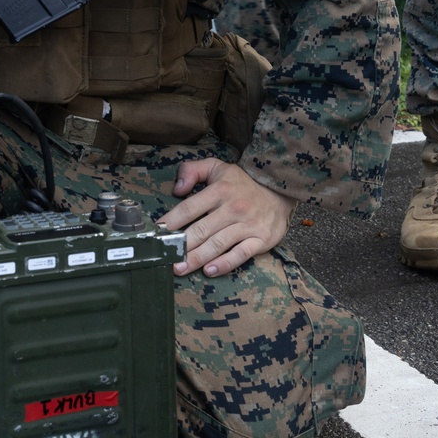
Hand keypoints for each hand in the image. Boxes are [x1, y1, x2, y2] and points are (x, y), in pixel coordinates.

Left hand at [160, 157, 294, 277]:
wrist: (280, 191)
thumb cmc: (242, 183)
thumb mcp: (218, 167)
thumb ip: (193, 170)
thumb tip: (176, 189)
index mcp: (219, 190)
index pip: (189, 207)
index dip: (172, 221)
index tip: (157, 233)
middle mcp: (232, 208)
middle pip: (201, 230)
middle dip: (181, 245)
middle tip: (165, 257)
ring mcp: (247, 225)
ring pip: (217, 244)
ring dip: (197, 258)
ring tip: (180, 268)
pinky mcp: (260, 239)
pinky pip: (240, 254)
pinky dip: (225, 263)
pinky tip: (209, 270)